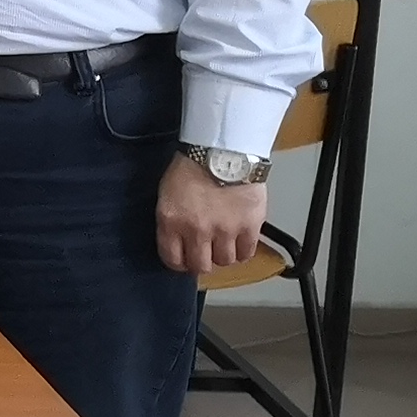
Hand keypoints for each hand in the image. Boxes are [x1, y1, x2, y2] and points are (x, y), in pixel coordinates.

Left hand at [157, 154, 272, 275]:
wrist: (223, 150)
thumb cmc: (191, 166)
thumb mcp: (167, 193)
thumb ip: (172, 219)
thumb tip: (178, 240)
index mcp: (171, 221)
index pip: (172, 259)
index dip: (179, 263)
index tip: (184, 259)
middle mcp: (197, 231)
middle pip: (200, 266)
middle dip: (202, 262)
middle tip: (206, 253)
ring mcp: (225, 230)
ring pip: (225, 261)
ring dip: (224, 254)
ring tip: (224, 242)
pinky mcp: (249, 227)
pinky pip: (247, 253)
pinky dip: (243, 251)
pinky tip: (240, 241)